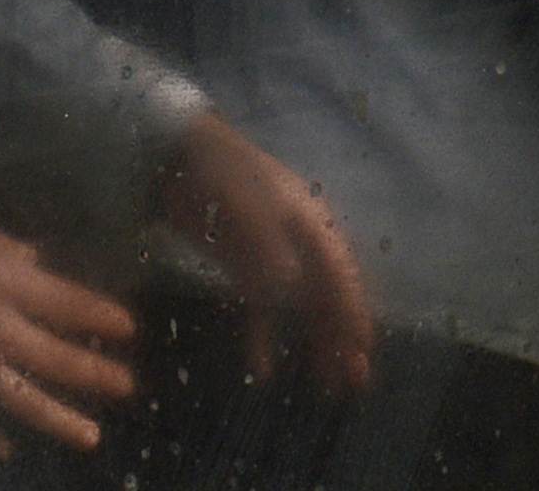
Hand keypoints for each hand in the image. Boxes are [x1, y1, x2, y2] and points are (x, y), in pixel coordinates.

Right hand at [0, 195, 138, 456]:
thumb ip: (1, 247)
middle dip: (95, 373)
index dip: (100, 317)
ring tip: (91, 436)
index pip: (65, 302)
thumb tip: (35, 264)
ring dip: (59, 418)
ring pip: (20, 397)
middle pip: (53, 357)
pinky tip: (7, 448)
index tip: (128, 328)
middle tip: (128, 386)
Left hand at [161, 114, 376, 392]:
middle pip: (328, 295)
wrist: (174, 154)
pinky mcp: (243, 266)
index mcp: (309, 220)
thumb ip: (265, 240)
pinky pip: (261, 307)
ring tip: (328, 385)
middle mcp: (298, 241)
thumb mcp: (242, 199)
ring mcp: (271, 255)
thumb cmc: (217, 170)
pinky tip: (263, 369)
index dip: (353, 310)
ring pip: (301, 306)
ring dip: (314, 342)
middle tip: (355, 380)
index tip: (365, 347)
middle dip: (343, 336)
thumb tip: (291, 283)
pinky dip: (263, 336)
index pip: (340, 272)